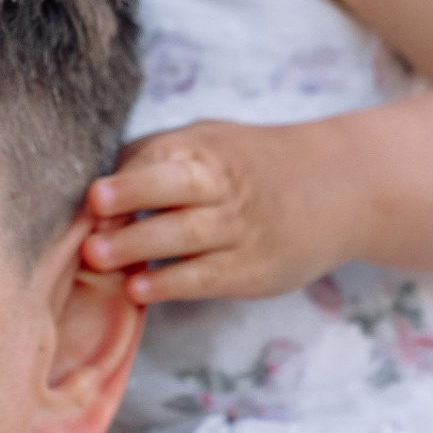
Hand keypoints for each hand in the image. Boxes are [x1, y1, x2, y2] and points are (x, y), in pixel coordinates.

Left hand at [83, 118, 351, 305]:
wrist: (343, 188)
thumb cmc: (252, 167)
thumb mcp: (212, 143)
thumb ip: (158, 159)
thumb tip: (93, 191)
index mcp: (206, 148)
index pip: (159, 154)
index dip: (124, 177)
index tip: (89, 195)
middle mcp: (223, 184)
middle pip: (176, 185)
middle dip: (133, 194)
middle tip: (93, 211)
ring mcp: (241, 227)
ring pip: (187, 234)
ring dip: (140, 244)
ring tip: (99, 257)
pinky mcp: (253, 268)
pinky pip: (206, 276)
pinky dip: (171, 282)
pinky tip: (140, 288)